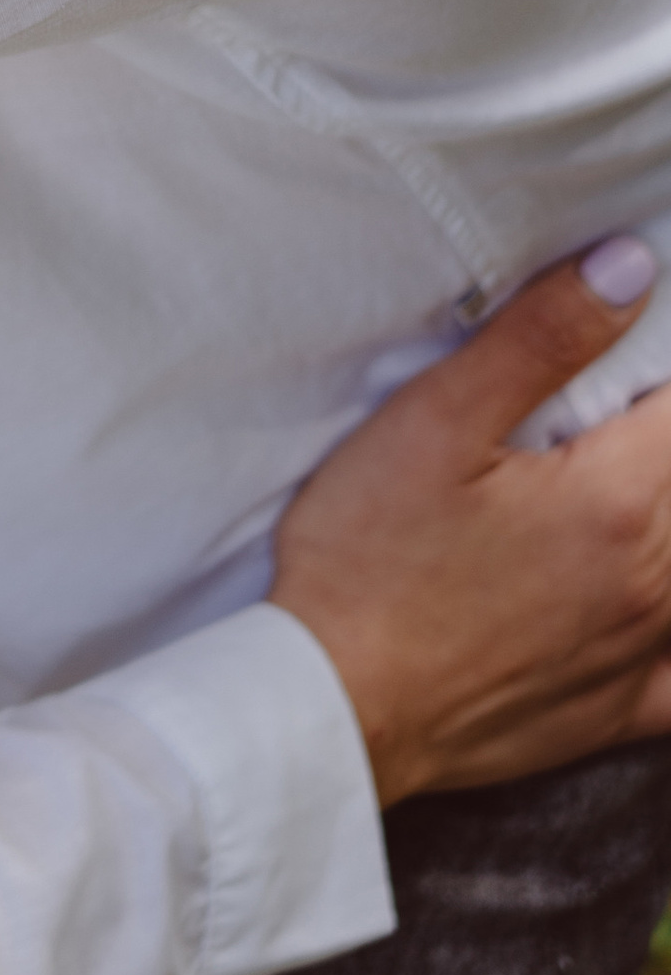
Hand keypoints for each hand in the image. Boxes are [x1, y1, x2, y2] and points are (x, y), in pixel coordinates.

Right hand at [273, 241, 670, 801]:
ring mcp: (644, 651)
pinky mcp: (621, 709)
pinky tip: (647, 599)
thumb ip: (542, 339)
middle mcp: (654, 579)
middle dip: (656, 439)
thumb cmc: (368, 561)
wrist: (335, 706)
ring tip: (609, 490)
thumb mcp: (433, 423)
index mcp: (620, 500)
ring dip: (662, 512)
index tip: (621, 363)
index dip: (655, 370)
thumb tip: (632, 266)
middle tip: (598, 426)